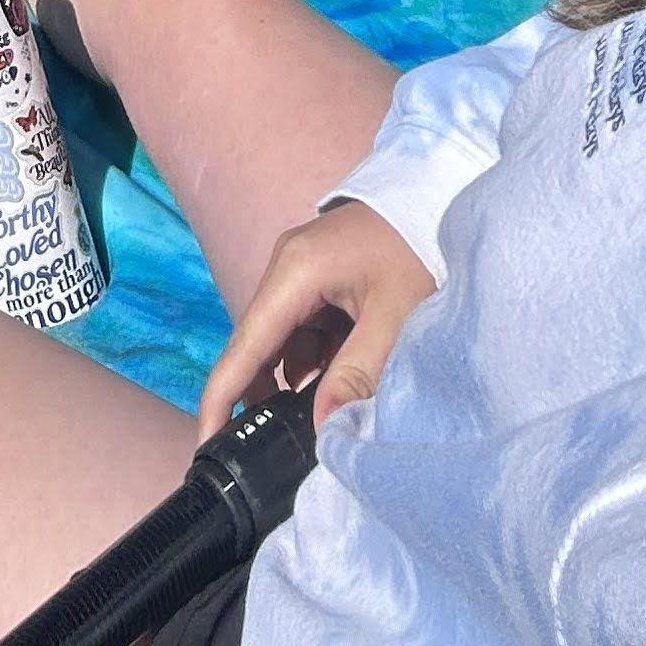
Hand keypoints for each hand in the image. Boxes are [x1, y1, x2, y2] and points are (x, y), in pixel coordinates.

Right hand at [197, 199, 435, 438]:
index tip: (205, 444)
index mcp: (293, 274)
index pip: (243, 347)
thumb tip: (322, 429)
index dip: (220, 400)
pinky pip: (302, 331)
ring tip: (321, 416)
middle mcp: (284, 271)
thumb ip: (358, 373)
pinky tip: (340, 378)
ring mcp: (298, 273)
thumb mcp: (395, 315)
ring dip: (296, 379)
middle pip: (258, 346)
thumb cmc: (418, 250)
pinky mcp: (317, 280)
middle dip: (263, 396)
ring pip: (282, 342)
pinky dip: (315, 360)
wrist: (440, 196)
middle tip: (273, 449)